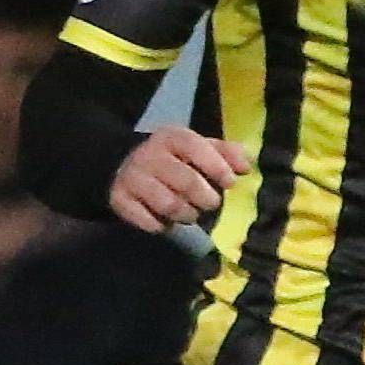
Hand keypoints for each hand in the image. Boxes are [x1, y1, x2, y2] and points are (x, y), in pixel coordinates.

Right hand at [109, 127, 250, 232]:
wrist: (124, 164)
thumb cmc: (175, 159)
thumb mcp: (199, 148)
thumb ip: (226, 153)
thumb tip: (246, 167)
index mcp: (171, 137)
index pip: (196, 148)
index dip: (217, 167)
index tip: (229, 183)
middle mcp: (149, 155)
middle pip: (186, 182)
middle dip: (206, 198)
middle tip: (210, 204)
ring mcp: (131, 178)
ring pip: (168, 205)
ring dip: (186, 215)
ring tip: (190, 214)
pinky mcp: (119, 200)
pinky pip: (148, 221)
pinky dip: (162, 226)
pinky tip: (166, 221)